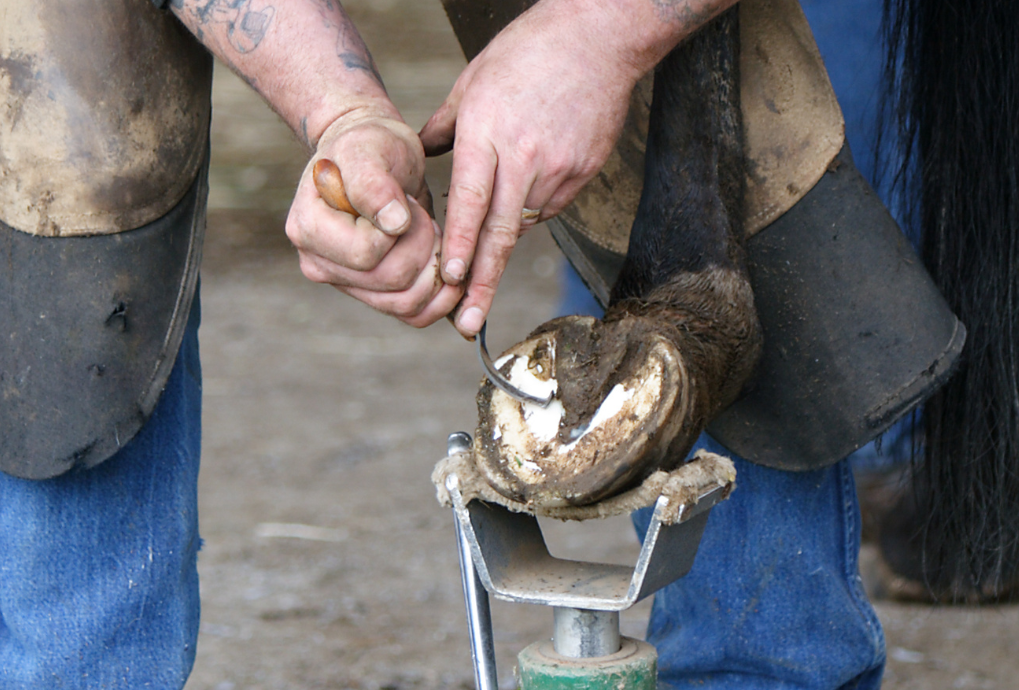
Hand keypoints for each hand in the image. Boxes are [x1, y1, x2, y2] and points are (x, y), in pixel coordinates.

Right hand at [287, 110, 461, 326]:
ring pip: (405, 304)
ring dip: (434, 268)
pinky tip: (446, 267)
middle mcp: (319, 265)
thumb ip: (374, 182)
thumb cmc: (368, 146)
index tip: (404, 203)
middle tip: (420, 215)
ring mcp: (346, 285)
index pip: (365, 253)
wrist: (377, 158)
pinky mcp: (374, 296)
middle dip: (423, 246)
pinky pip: (414, 316)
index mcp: (307, 229)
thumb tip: (392, 224)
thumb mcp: (369, 148)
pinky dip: (441, 298)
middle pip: (390, 281)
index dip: (401, 231)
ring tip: (429, 232)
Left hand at [419, 0, 646, 336]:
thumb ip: (443, 125)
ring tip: (487, 258)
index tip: (450, 282)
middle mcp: (523, 158)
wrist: (599, 37)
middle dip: (481, 284)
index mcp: (489, 134)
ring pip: (523, 222)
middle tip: (467, 323)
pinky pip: (549, 206)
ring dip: (502, 242)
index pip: (472, 204)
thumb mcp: (473, 82)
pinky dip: (531, 210)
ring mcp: (557, 168)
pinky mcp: (582, 172)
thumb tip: (419, 155)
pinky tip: (526, 192)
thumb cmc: (529, 51)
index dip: (461, 247)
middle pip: (500, 234)